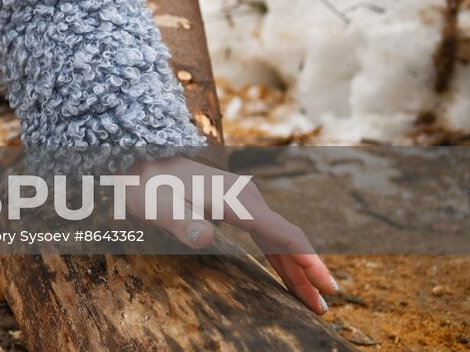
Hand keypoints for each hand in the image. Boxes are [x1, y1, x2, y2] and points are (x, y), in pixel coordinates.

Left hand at [126, 156, 337, 314]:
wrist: (142, 160)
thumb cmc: (150, 187)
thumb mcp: (160, 207)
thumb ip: (182, 223)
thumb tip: (202, 238)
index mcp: (238, 201)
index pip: (283, 235)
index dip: (308, 262)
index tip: (327, 285)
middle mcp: (248, 197)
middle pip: (287, 240)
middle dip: (307, 274)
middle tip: (322, 308)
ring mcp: (245, 199)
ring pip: (279, 238)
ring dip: (297, 268)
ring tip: (313, 299)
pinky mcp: (238, 203)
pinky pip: (267, 233)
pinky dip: (281, 255)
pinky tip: (288, 273)